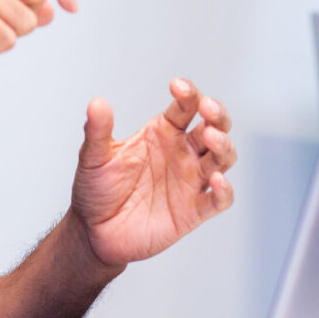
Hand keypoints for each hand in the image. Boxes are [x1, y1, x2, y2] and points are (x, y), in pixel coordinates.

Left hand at [68, 79, 236, 267]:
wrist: (94, 232)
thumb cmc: (97, 190)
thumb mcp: (94, 158)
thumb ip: (97, 131)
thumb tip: (96, 103)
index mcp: (163, 133)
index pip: (186, 107)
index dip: (189, 93)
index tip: (177, 86)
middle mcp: (182, 153)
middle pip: (215, 127)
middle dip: (218, 115)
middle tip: (207, 108)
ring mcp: (190, 181)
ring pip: (222, 158)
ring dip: (223, 146)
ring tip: (209, 138)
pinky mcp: (194, 211)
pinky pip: (219, 200)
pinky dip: (224, 191)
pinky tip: (217, 181)